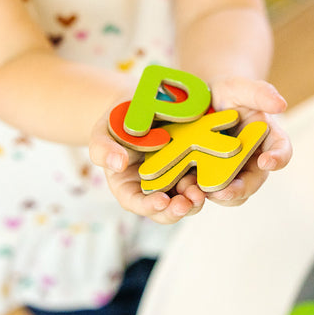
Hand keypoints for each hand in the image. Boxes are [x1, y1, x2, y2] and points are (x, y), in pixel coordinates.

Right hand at [89, 110, 205, 224]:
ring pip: (186, 198)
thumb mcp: (101, 132)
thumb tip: (118, 164)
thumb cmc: (115, 122)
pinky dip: (206, 178)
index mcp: (128, 188)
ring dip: (195, 198)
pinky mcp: (190, 166)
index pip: (137, 204)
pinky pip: (200, 176)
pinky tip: (212, 172)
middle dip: (178, 209)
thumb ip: (103, 150)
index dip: (150, 206)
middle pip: (166, 209)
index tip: (162, 201)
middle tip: (189, 202)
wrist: (138, 105)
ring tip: (202, 190)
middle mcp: (152, 189)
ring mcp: (173, 178)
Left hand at [203, 77, 290, 206]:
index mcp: (267, 138)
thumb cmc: (228, 92)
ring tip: (197, 192)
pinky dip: (195, 191)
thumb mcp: (241, 87)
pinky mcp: (208, 175)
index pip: (281, 150)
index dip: (278, 158)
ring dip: (215, 195)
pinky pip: (204, 190)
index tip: (267, 161)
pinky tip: (181, 188)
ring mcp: (230, 171)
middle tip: (223, 192)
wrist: (204, 100)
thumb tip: (281, 104)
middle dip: (238, 189)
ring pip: (229, 193)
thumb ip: (259, 93)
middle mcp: (252, 160)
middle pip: (252, 181)